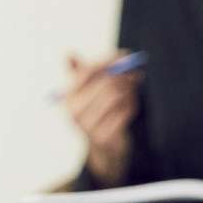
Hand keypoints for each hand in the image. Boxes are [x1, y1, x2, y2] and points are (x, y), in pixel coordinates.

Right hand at [64, 53, 141, 186]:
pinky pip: (125, 111)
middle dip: (124, 75)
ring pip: (117, 95)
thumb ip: (78, 72)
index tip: (124, 55)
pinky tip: (130, 104)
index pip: (87, 72)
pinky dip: (132, 104)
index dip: (107, 61)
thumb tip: (68, 53)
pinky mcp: (105, 136)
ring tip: (132, 89)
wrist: (103, 149)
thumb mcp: (84, 93)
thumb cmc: (95, 114)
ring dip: (129, 90)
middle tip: (135, 71)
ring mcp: (88, 126)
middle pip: (106, 82)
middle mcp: (74, 111)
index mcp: (67, 97)